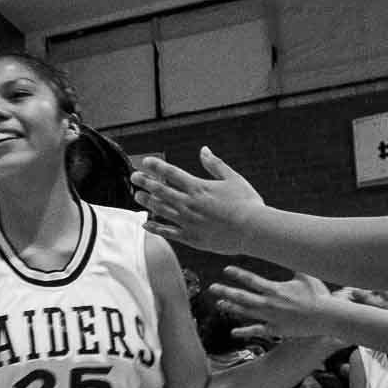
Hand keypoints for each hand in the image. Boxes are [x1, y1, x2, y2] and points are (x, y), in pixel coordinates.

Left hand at [130, 150, 263, 253]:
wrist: (254, 230)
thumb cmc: (247, 203)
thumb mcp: (233, 178)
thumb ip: (215, 165)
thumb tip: (203, 150)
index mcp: (198, 187)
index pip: (171, 173)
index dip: (156, 166)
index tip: (145, 162)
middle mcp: (189, 203)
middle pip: (160, 190)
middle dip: (145, 182)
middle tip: (134, 177)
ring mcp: (188, 221)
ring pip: (161, 209)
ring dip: (147, 202)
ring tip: (137, 196)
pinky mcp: (191, 238)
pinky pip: (167, 232)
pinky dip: (155, 227)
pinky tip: (145, 223)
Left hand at [210, 267, 339, 340]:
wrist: (326, 317)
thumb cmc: (318, 296)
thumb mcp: (306, 276)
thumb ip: (295, 266)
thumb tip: (291, 252)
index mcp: (275, 289)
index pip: (252, 280)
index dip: (238, 274)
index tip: (226, 270)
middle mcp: (270, 303)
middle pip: (242, 297)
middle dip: (226, 292)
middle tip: (212, 288)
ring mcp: (271, 317)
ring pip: (246, 312)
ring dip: (231, 308)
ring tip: (219, 304)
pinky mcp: (275, 330)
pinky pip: (256, 330)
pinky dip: (243, 331)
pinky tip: (233, 331)